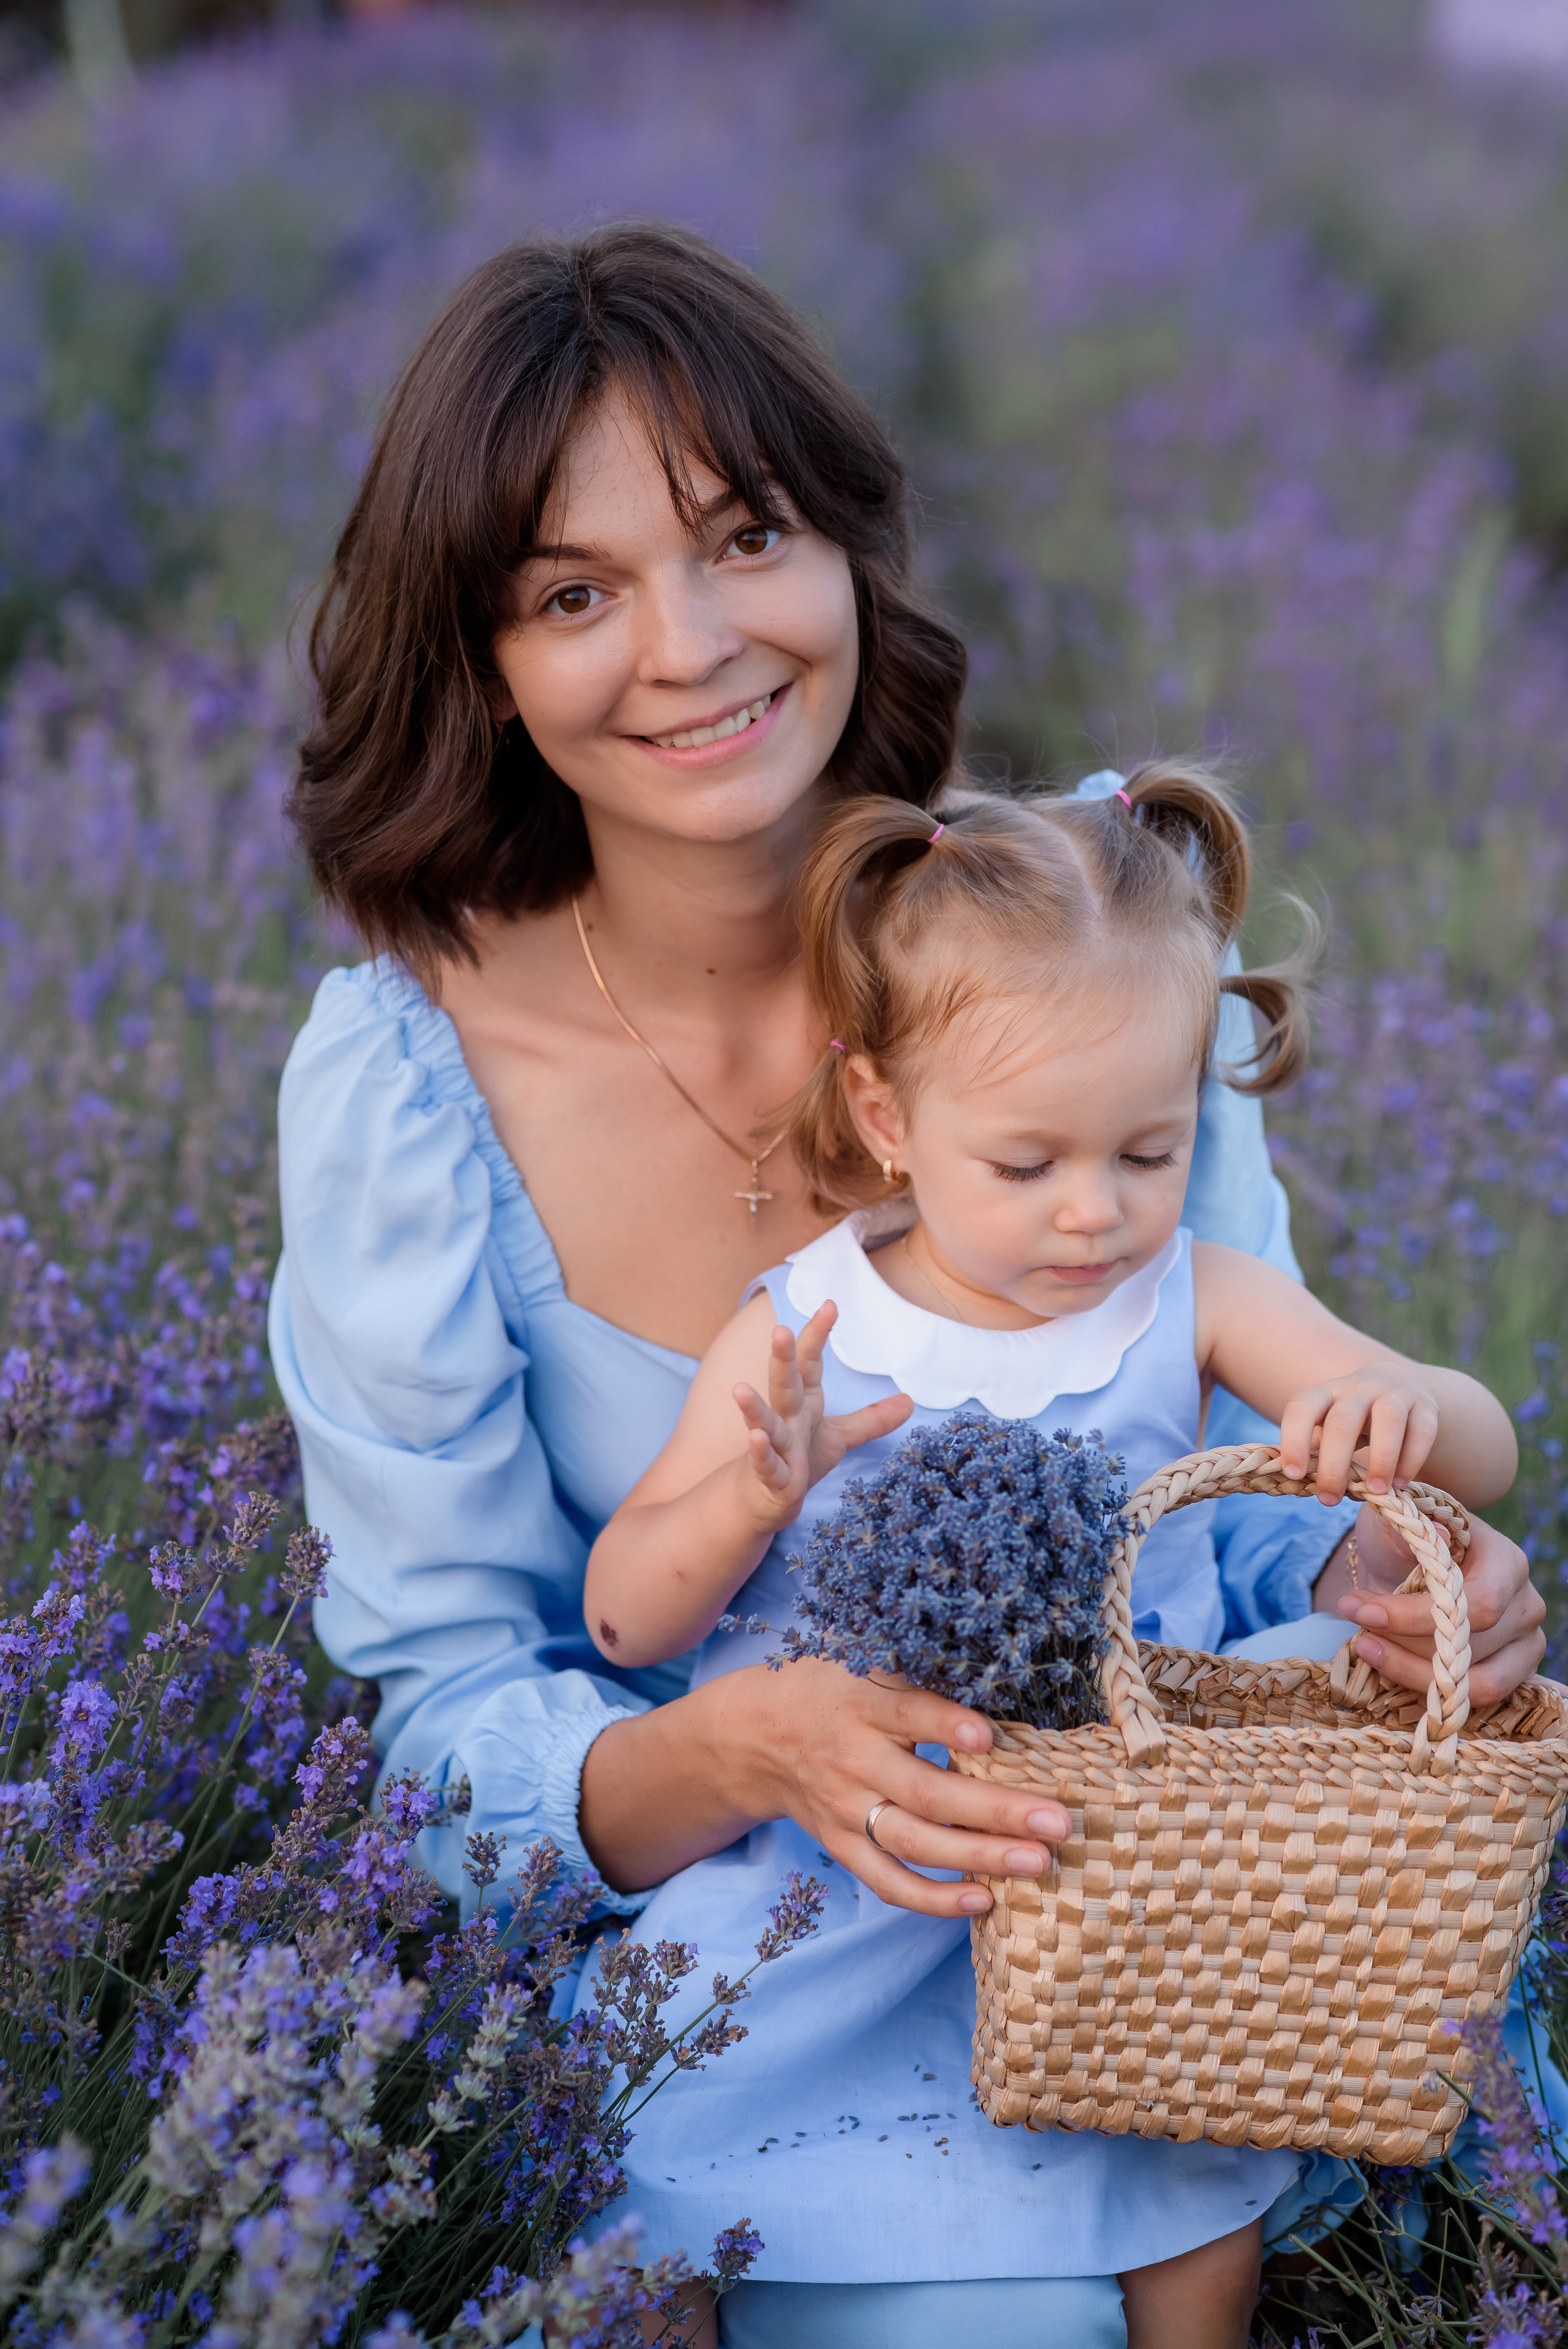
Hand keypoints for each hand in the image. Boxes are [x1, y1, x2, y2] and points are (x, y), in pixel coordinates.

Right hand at [711, 1658, 1071, 1918]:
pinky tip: (984, 1900)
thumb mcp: (861, 1660)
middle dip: (995, 1810)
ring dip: (978, 1857)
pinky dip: (933, 1898)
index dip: (944, 1724)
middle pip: (925, 1792)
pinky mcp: (842, 1845)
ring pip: (913, 1843)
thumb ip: (917, 1669)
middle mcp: (853, 1760)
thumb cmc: (830, 1687)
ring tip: (1039, 1863)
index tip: (990, 1735)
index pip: (904, 1713)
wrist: (756, 1734)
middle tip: (1057, 1821)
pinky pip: (887, 1882)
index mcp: (860, 1703)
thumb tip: (996, 1662)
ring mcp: (846, 1810)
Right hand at [732, 1302, 911, 1530]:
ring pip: (765, 1422)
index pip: (809, 1363)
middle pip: (784, 1384)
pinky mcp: (771, 1477)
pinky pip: (766, 1464)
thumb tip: (910, 1401)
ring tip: (739, 1388)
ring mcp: (775, 1447)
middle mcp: (787, 1418)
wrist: (764, 1499)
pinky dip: (760, 1453)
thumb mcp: (839, 1437)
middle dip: (781, 1358)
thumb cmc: (797, 1459)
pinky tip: (756, 1439)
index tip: (830, 1304)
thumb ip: (871, 1419)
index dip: (817, 1335)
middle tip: (778, 1328)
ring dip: (754, 1407)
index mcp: (803, 1402)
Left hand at [1280, 1362, 1439, 1503]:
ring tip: (1375, 1491)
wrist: (1399, 1384)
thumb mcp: (1330, 1422)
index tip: (1294, 1474)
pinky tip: (1400, 1483)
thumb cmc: (1354, 1417)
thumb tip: (1302, 1482)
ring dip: (1381, 1458)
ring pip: (1389, 1419)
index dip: (1294, 1439)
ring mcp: (1394, 1394)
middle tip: (1329, 1499)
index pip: (1302, 1407)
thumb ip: (1318, 1446)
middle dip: (1333, 1464)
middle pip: (1343, 1420)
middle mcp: (1358, 1388)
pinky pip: (1422, 1431)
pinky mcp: (1425, 1407)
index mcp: (1327, 1392)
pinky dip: (1412, 1459)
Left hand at [1316, 1504, 1545, 1706]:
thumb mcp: (1399, 1520)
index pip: (1478, 1603)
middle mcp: (1526, 1605)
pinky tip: (1386, 1662)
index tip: (1361, 1610)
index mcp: (1508, 1561)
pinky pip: (1472, 1698)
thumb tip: (1437, 1537)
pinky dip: (1424, 1686)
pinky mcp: (1511, 1673)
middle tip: (1356, 1625)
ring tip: (1366, 1645)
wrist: (1413, 1560)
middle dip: (1403, 1640)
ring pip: (1474, 1682)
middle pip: (1471, 1646)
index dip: (1417, 1616)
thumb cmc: (1408, 1536)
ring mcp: (1524, 1644)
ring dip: (1410, 1670)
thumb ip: (1410, 1527)